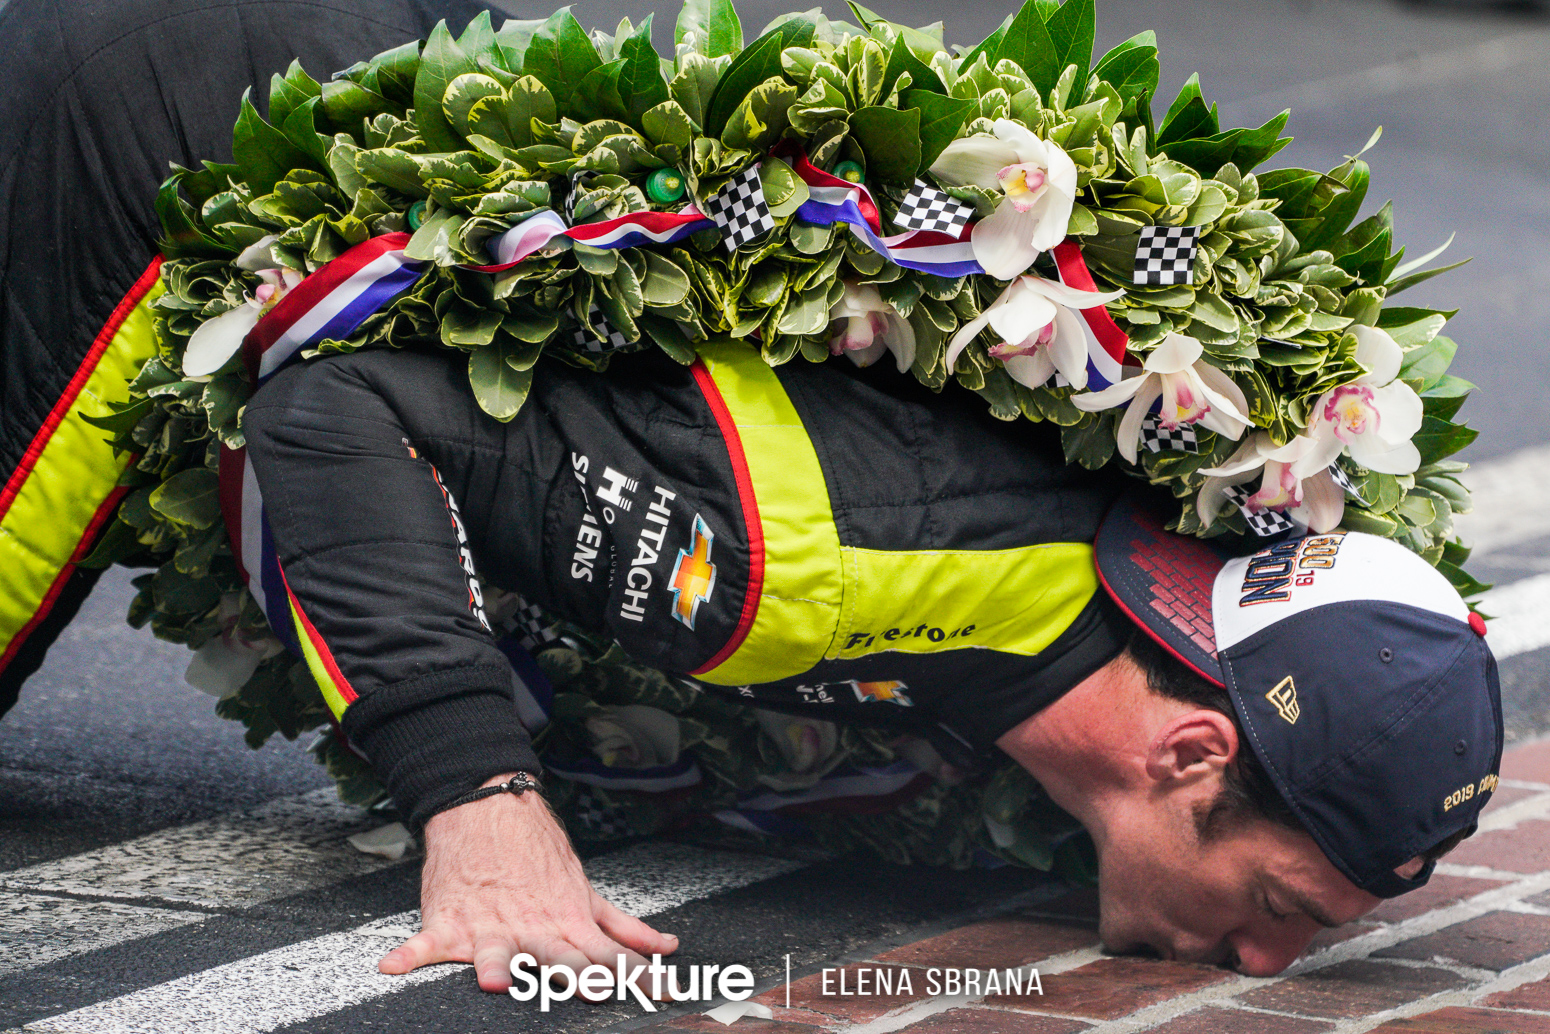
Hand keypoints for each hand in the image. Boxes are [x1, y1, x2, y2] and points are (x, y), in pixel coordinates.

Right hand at [377, 773, 679, 991]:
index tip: (663, 994)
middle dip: (577, 977)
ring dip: (496, 965)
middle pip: (561, 959)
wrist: (488, 810)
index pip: (611, 955)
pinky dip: (407, 955)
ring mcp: (491, 926)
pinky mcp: (449, 921)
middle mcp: (534, 928)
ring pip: (496, 952)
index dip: (639, 976)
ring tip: (495, 982)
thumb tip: (666, 948)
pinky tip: (393, 967)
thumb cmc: (537, 855)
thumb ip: (624, 927)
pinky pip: (424, 943)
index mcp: (568, 922)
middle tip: (591, 990)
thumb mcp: (585, 891)